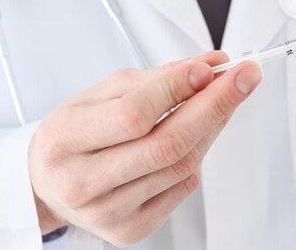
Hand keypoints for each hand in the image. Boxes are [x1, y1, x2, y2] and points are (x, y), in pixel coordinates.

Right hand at [29, 52, 261, 245]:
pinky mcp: (132, 229)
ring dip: (214, 125)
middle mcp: (83, 182)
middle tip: (246, 77)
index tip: (211, 68)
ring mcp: (108, 213)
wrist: (49, 183)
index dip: (178, 88)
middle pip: (167, 144)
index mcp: (65, 140)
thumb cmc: (76, 133)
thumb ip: (157, 78)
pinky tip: (202, 131)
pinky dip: (200, 153)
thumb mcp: (101, 93)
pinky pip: (183, 186)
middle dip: (216, 105)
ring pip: (181, 165)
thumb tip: (209, 66)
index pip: (134, 114)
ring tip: (227, 97)